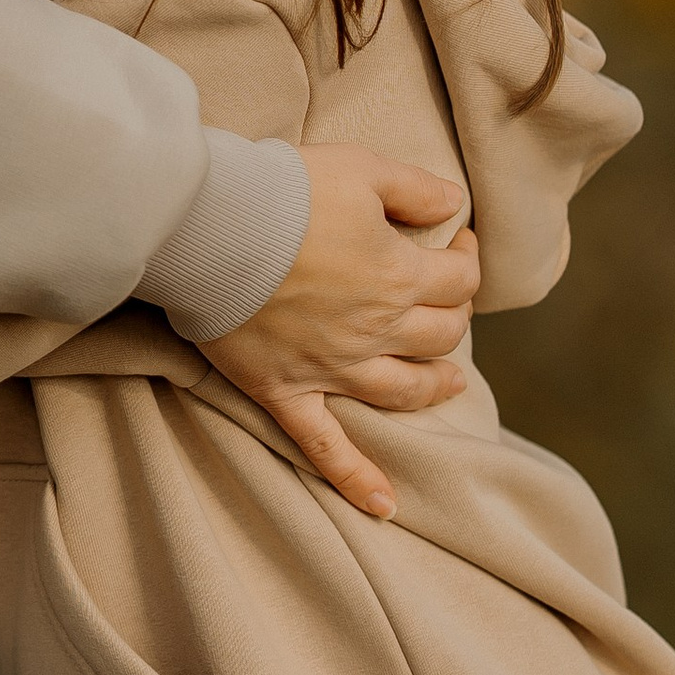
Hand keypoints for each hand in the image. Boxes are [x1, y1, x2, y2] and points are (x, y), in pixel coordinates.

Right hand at [199, 144, 478, 518]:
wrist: (208, 227)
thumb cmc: (283, 190)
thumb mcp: (361, 168)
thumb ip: (416, 188)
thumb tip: (456, 204)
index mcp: (399, 275)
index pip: (459, 278)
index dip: (466, 258)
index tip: (455, 239)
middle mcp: (376, 329)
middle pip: (440, 334)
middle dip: (454, 314)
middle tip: (445, 296)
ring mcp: (332, 368)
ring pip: (403, 391)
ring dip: (433, 387)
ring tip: (449, 383)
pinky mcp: (286, 391)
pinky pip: (326, 447)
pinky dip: (357, 479)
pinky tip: (385, 506)